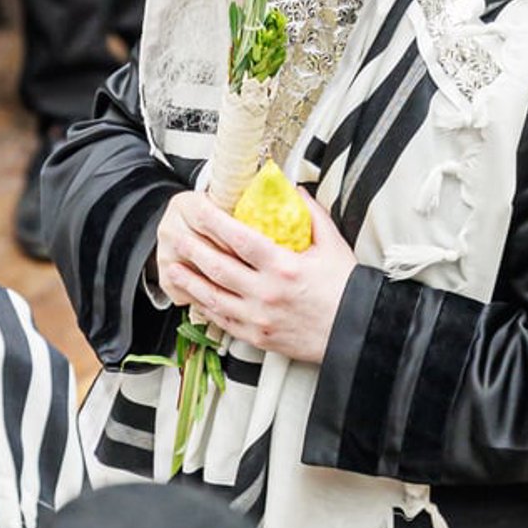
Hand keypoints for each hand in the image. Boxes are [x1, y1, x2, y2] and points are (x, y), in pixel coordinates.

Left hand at [156, 190, 355, 364]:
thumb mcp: (333, 244)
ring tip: (172, 266)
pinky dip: (205, 307)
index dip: (214, 221)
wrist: (355, 332)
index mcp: (284, 266)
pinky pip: (223, 321)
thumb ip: (312, 214)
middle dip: (193, 249)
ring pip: (214, 297)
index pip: (240, 238)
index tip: (199, 208)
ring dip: (190, 280)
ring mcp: (259, 318)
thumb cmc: (345, 287)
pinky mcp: (258, 337)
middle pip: (219, 267)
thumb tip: (294, 190)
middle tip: (176, 234)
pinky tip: (193, 296)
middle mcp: (267, 293)